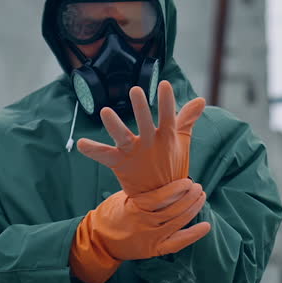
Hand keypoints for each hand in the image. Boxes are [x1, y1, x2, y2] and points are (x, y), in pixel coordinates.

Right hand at [69, 179, 212, 282]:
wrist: (99, 241)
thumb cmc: (110, 214)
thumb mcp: (122, 198)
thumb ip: (141, 192)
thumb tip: (164, 179)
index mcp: (134, 209)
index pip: (160, 197)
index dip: (176, 189)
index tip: (187, 181)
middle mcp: (144, 224)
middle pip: (173, 210)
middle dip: (189, 197)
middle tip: (198, 187)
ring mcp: (150, 238)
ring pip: (178, 223)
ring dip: (193, 209)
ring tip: (201, 197)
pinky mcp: (154, 249)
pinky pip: (177, 243)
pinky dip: (193, 234)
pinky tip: (206, 226)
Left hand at [76, 81, 205, 195]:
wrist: (162, 198)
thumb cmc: (172, 165)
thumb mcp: (182, 141)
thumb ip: (187, 118)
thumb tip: (201, 99)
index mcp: (166, 137)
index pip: (168, 116)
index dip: (167, 101)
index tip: (164, 84)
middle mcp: (150, 144)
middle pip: (145, 124)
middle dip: (141, 108)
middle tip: (136, 90)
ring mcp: (134, 154)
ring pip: (123, 138)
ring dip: (114, 125)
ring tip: (105, 111)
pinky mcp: (120, 163)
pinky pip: (104, 155)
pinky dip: (92, 150)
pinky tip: (80, 143)